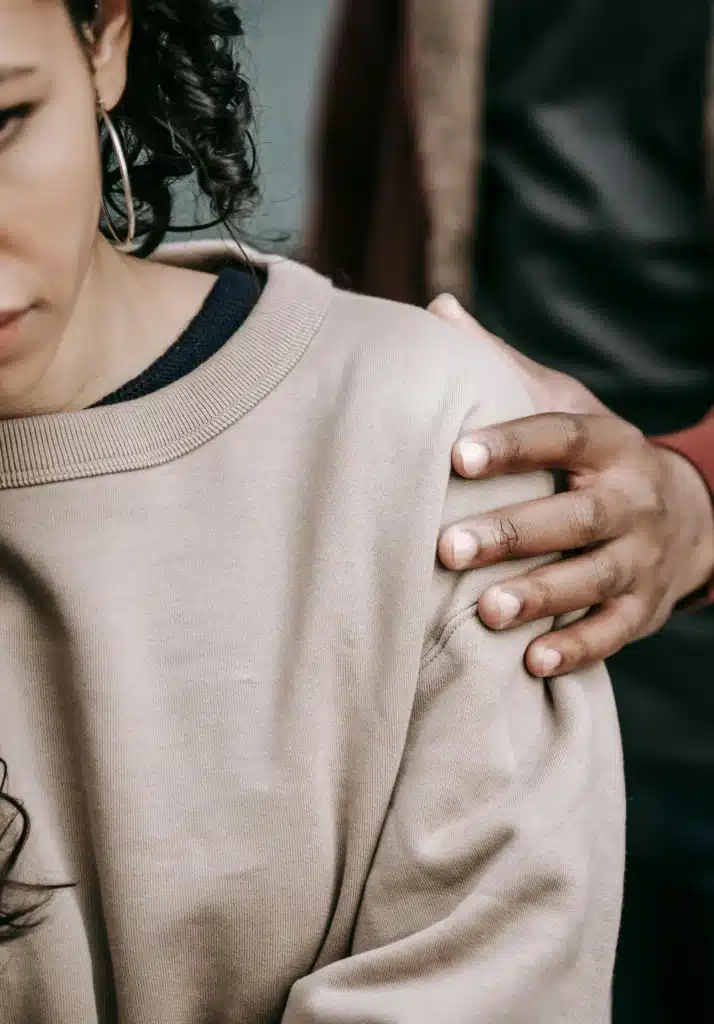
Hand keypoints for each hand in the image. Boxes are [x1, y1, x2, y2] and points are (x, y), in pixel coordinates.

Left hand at [429, 295, 713, 677]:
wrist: (691, 513)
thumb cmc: (595, 457)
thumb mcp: (564, 404)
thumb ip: (503, 367)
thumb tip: (436, 308)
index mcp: (607, 442)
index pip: (560, 436)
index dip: (512, 444)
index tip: (457, 455)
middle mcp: (631, 497)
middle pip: (576, 515)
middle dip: (513, 532)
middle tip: (448, 547)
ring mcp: (643, 554)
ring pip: (595, 576)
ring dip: (542, 594)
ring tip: (486, 611)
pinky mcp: (645, 606)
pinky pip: (615, 631)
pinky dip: (578, 647)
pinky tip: (534, 663)